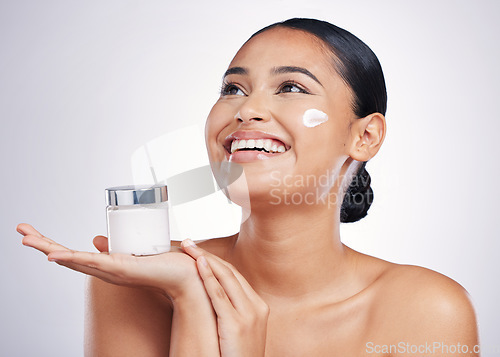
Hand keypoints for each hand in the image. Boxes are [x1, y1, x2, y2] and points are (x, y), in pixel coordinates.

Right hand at [17, 223, 201, 300]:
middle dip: (42, 244)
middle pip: (67, 257)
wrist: (189, 275)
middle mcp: (106, 270)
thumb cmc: (168, 264)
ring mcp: (113, 270)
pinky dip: (73, 258)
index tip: (34, 234)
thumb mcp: (136, 250)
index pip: (73, 255)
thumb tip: (97, 238)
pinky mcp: (123, 269)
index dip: (52, 245)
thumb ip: (117, 246)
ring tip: (27, 237)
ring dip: (49, 247)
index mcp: (108, 265)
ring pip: (74, 259)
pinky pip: (94, 263)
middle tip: (21, 229)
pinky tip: (55, 254)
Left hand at [182, 239, 269, 356]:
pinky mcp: (236, 324)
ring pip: (225, 278)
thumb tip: (212, 299)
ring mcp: (248, 315)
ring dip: (205, 259)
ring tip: (189, 248)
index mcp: (258, 306)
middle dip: (207, 255)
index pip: (234, 276)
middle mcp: (256, 307)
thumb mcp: (238, 332)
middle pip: (230, 272)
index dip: (215, 261)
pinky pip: (219, 295)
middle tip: (189, 243)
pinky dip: (208, 277)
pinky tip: (197, 264)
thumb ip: (229, 313)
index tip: (198, 252)